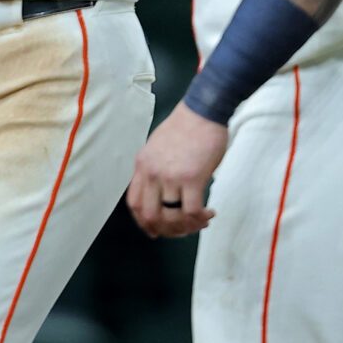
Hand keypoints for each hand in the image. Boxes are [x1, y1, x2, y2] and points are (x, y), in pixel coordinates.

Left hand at [127, 104, 226, 237]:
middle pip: (150, 215)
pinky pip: (191, 211)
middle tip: (182, 231)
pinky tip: (208, 214)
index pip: (134, 204)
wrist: (203, 111)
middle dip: (166, 229)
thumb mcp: (157, 147)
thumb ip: (154, 169)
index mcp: (142, 165)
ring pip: (171, 216)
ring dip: (186, 226)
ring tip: (200, 221)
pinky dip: (200, 219)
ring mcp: (170, 176)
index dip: (144, 222)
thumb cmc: (185, 127)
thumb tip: (162, 194)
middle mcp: (152, 173)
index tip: (156, 231)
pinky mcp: (192, 178)